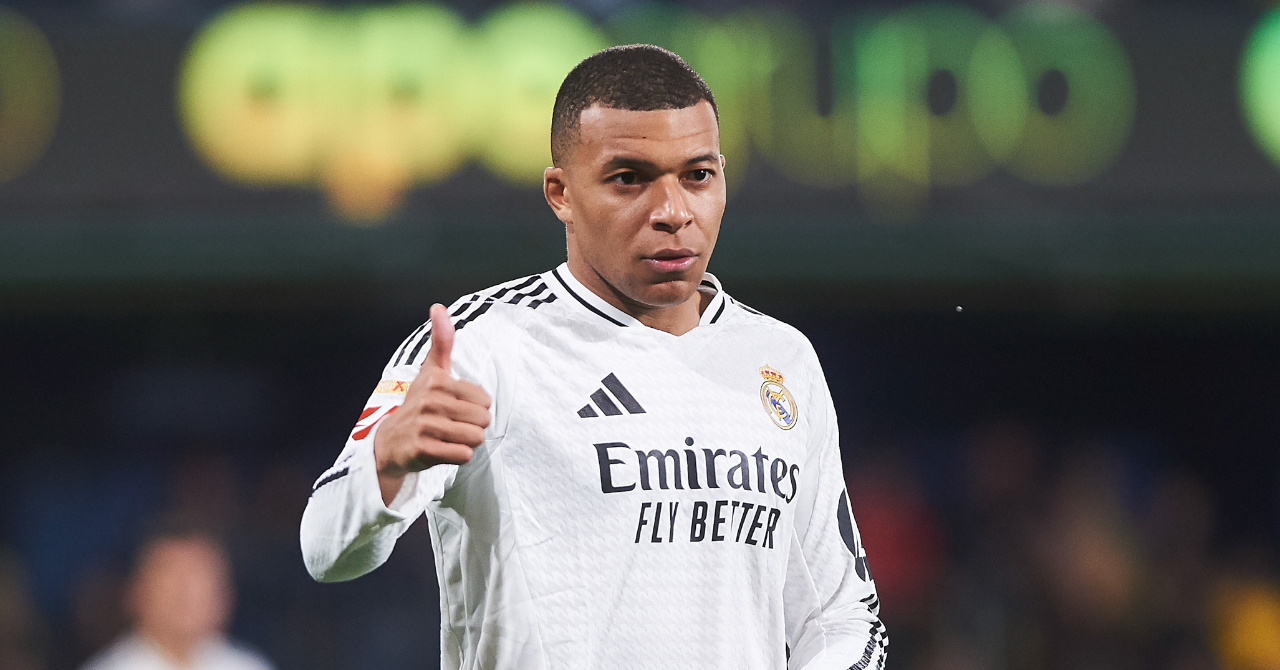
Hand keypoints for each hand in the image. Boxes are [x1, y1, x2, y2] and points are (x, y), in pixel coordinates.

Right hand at [373, 303, 491, 504]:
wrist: (391, 442)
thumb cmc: (420, 404)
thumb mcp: (431, 371)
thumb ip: (441, 341)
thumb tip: (438, 306)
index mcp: (437, 381)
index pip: (485, 400)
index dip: (476, 408)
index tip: (455, 408)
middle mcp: (429, 402)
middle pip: (482, 420)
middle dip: (473, 426)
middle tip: (453, 425)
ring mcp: (424, 426)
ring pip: (474, 438)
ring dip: (467, 442)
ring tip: (448, 438)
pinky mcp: (422, 450)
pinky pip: (462, 455)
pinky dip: (458, 456)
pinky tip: (442, 450)